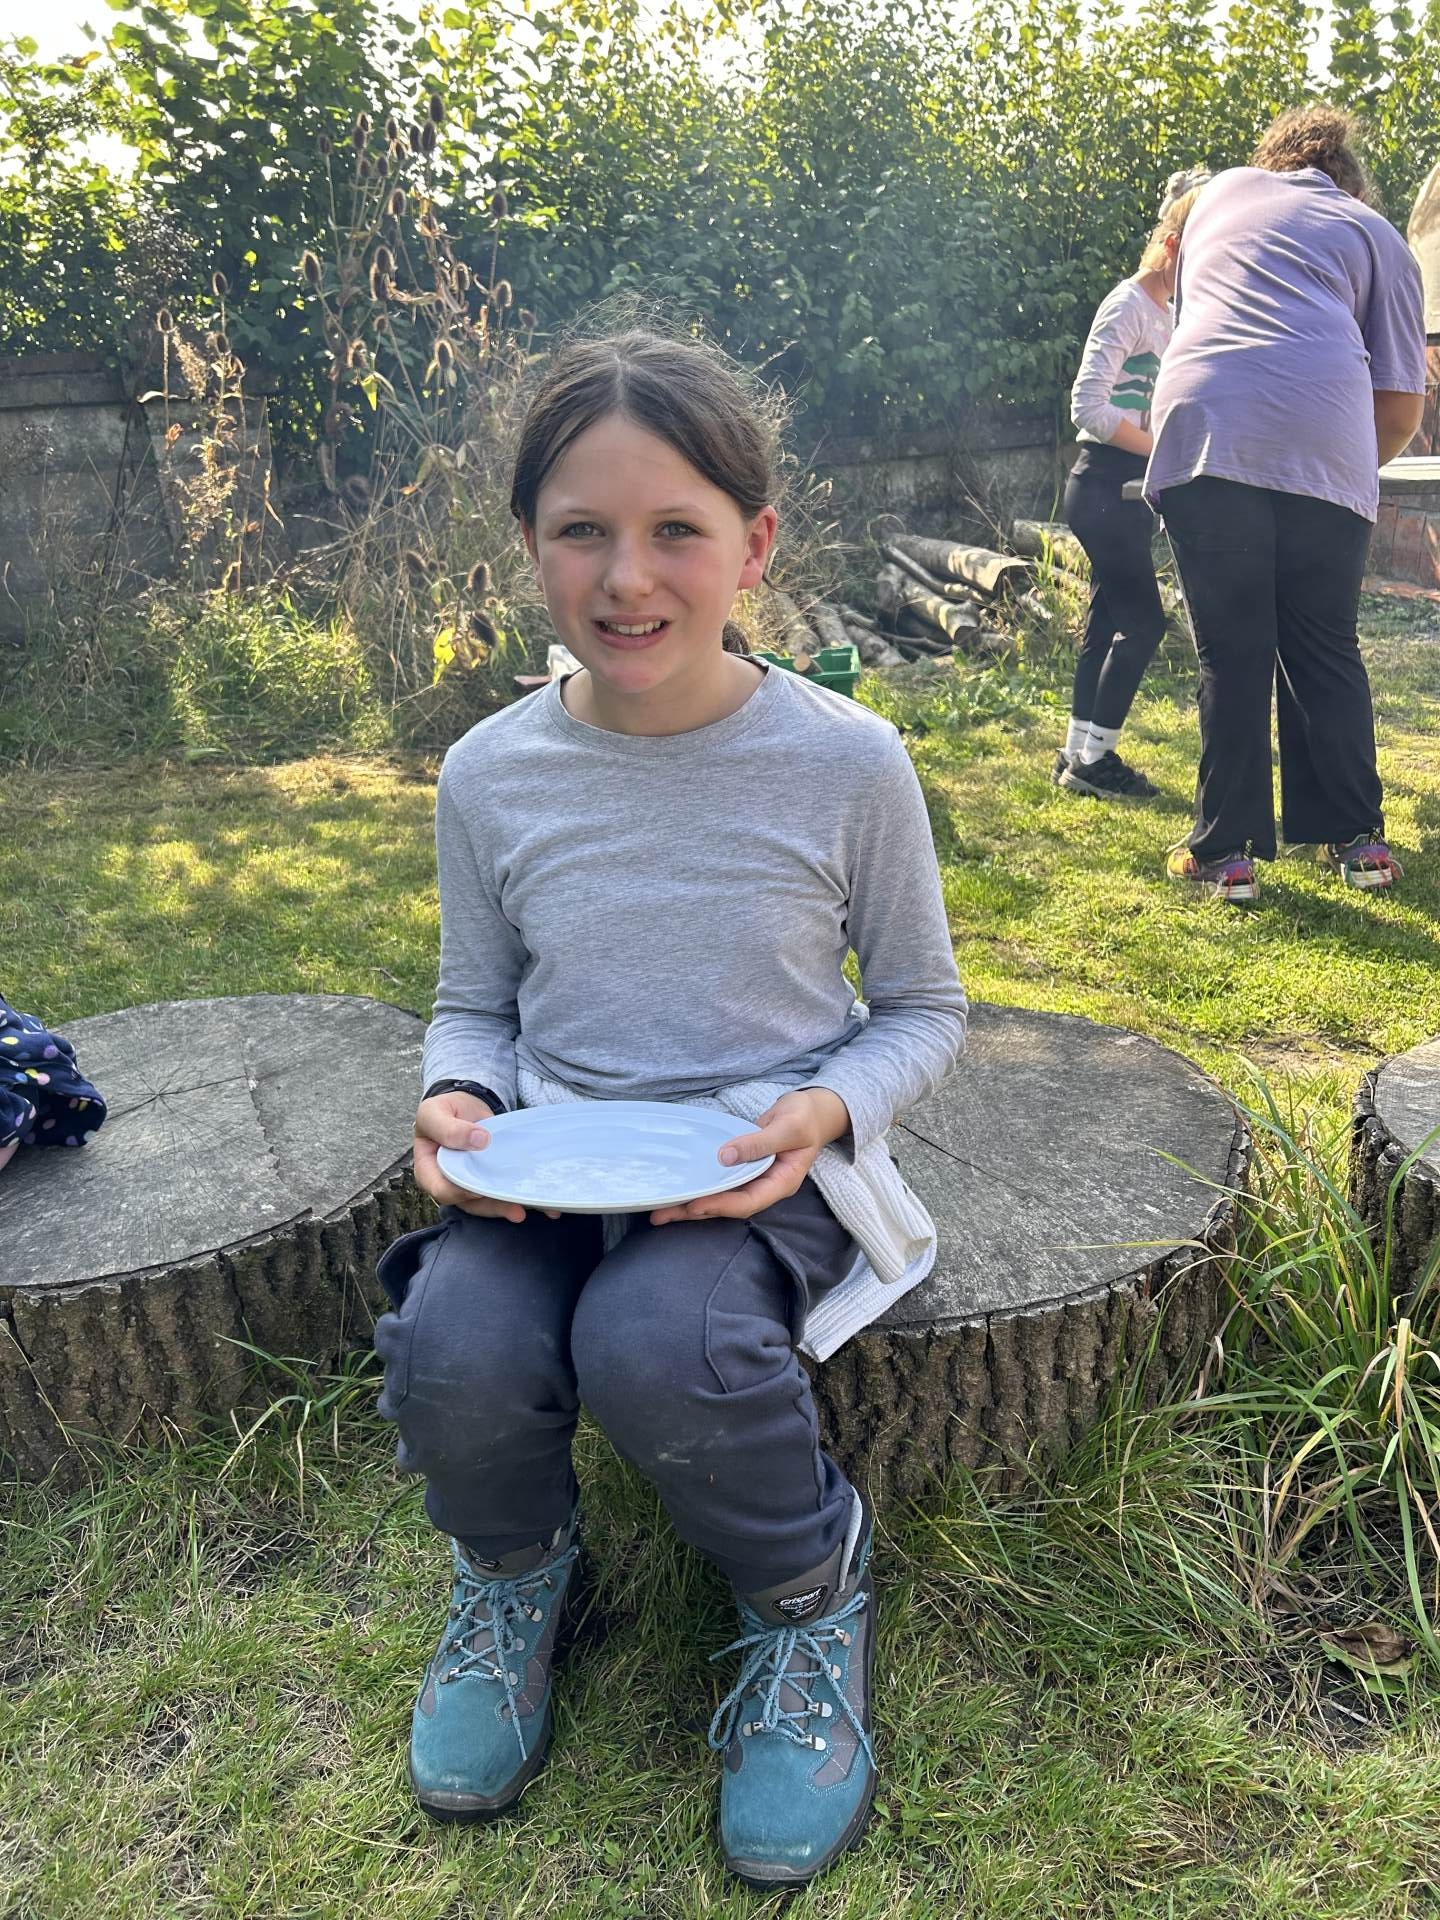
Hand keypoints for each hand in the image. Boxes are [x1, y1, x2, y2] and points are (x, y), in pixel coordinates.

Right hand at [412, 1091, 553, 1223]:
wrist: (465, 1105)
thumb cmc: (443, 1111)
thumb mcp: (434, 1113)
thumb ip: (447, 1127)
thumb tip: (479, 1139)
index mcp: (429, 1171)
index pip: (442, 1189)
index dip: (460, 1192)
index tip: (479, 1188)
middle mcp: (451, 1183)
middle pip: (470, 1202)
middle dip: (494, 1207)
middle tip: (516, 1210)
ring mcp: (473, 1183)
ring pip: (489, 1202)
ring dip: (509, 1207)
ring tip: (530, 1208)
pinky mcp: (492, 1177)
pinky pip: (504, 1190)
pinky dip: (521, 1196)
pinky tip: (542, 1204)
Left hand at [649, 1088, 850, 1225]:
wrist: (812, 1111)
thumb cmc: (805, 1118)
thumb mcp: (788, 1126)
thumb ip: (760, 1142)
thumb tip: (725, 1156)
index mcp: (782, 1182)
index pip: (748, 1202)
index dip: (720, 1205)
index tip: (694, 1205)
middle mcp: (765, 1186)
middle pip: (729, 1206)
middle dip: (696, 1211)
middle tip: (661, 1214)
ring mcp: (754, 1179)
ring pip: (721, 1196)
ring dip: (692, 1203)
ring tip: (661, 1209)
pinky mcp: (743, 1168)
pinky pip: (720, 1181)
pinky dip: (701, 1186)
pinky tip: (681, 1188)